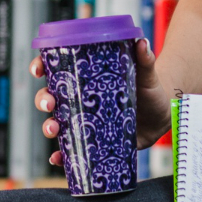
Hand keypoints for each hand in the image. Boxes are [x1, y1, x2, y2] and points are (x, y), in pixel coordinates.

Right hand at [30, 38, 172, 166]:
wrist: (163, 115)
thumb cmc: (149, 88)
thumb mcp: (146, 73)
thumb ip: (145, 58)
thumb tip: (142, 42)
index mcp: (86, 78)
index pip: (57, 69)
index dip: (41, 67)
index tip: (38, 70)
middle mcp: (80, 100)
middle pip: (50, 97)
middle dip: (43, 100)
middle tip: (50, 104)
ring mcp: (85, 121)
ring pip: (56, 123)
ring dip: (48, 127)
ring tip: (53, 130)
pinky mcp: (93, 141)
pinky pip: (71, 150)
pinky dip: (61, 156)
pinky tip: (57, 158)